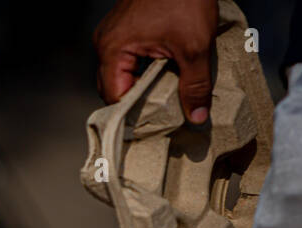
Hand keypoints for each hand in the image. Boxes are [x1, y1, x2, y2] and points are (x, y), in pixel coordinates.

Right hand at [93, 0, 218, 122]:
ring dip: (141, 85)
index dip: (133, 115)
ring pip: (120, 74)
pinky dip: (142, 69)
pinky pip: (126, 58)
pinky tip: (163, 72)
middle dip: (137, 102)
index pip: (114, 98)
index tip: (154, 124)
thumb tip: (197, 118)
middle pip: (114, 88)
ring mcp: (112, 34)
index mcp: (113, 49)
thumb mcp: (195, 46)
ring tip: (165, 93)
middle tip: (162, 113)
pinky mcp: (124, 28)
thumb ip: (194, 85)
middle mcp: (105, 43)